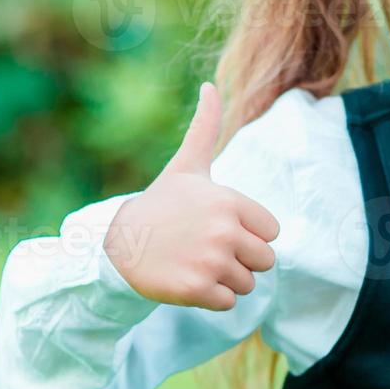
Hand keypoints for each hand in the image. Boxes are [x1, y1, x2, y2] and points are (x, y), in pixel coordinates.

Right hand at [104, 81, 280, 309]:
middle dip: (241, 260)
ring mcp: (211, 262)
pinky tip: (187, 280)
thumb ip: (206, 127)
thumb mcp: (188, 165)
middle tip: (208, 250)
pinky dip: (211, 299)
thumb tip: (210, 84)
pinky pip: (228, 304)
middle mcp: (224, 231)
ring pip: (248, 284)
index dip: (250, 234)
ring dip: (226, 280)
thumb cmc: (161, 204)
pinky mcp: (196, 291)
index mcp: (230, 201)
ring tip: (195, 263)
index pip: (271, 233)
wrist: (117, 244)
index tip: (220, 228)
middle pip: (265, 261)